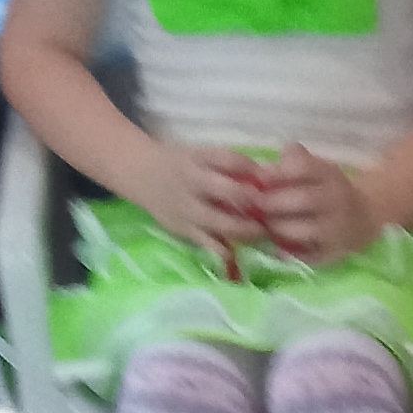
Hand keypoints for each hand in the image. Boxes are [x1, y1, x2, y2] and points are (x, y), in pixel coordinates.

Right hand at [141, 143, 271, 251]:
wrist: (141, 174)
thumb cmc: (180, 164)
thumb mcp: (200, 155)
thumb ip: (228, 166)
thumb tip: (266, 178)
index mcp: (197, 158)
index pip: (229, 159)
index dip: (252, 169)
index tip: (268, 178)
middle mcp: (192, 182)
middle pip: (227, 191)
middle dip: (253, 202)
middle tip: (271, 210)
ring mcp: (188, 209)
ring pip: (222, 223)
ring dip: (247, 230)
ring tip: (263, 232)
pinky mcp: (185, 230)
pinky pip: (211, 246)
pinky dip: (229, 253)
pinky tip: (244, 257)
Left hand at [250, 144, 374, 262]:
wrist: (364, 216)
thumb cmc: (328, 189)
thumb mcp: (316, 167)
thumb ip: (292, 161)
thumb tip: (263, 168)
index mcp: (329, 174)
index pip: (303, 167)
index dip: (277, 173)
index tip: (258, 178)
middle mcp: (337, 199)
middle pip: (302, 199)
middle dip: (273, 203)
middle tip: (255, 206)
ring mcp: (338, 228)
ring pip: (305, 230)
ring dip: (279, 228)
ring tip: (265, 226)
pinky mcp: (336, 252)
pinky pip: (310, 256)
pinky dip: (291, 253)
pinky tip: (277, 248)